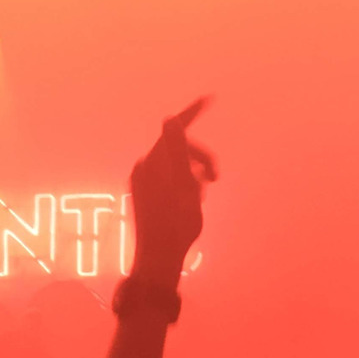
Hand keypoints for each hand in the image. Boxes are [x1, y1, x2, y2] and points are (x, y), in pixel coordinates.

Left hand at [129, 98, 215, 286]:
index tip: (209, 100)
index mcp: (153, 162)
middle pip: (179, 149)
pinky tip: (192, 203)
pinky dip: (185, 184)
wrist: (159, 257)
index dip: (192, 113)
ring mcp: (142, 183)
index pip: (175, 129)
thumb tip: (170, 118)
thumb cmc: (176, 223)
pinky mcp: (144, 196)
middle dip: (201, 158)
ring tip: (202, 196)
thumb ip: (177, 149)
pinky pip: (170, 179)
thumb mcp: (184, 185)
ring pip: (177, 166)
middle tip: (216, 178)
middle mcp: (144, 168)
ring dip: (194, 174)